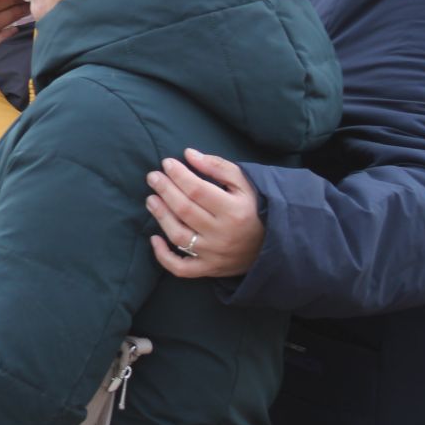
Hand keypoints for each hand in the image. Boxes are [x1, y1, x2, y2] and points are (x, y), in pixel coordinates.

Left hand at [145, 148, 263, 277]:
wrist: (273, 245)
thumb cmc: (254, 209)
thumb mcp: (245, 184)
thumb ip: (217, 167)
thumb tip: (188, 154)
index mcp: (234, 210)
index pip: (198, 190)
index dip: (179, 175)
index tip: (166, 163)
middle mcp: (222, 234)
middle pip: (185, 210)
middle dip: (165, 190)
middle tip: (153, 177)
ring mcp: (214, 254)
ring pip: (179, 236)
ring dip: (161, 216)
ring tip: (151, 199)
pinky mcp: (208, 269)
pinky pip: (180, 268)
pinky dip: (163, 256)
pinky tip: (154, 238)